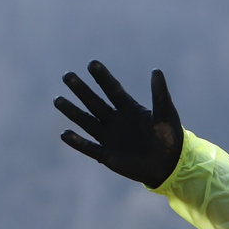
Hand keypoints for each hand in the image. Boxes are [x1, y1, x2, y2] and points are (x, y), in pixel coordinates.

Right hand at [56, 62, 184, 187]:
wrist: (170, 165)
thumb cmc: (170, 137)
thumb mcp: (166, 113)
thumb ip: (160, 94)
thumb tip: (156, 70)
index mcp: (129, 108)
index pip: (113, 89)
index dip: (103, 77)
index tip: (92, 64)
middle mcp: (115, 120)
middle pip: (94, 102)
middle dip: (81, 89)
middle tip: (67, 75)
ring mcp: (110, 137)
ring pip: (87, 122)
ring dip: (73, 111)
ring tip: (57, 100)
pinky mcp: (107, 155)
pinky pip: (89, 147)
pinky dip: (77, 142)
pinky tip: (64, 134)